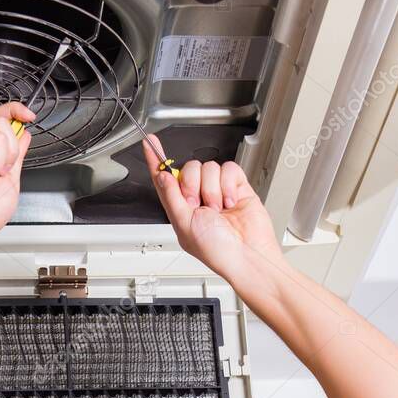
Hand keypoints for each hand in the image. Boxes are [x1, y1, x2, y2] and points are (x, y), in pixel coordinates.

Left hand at [143, 136, 285, 286]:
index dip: (156, 160)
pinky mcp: (236, 186)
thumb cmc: (216, 251)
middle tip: (200, 205)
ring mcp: (218, 191)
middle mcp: (198, 198)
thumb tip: (162, 176)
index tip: (149, 142)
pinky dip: (229, 185)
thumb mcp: (184, 225)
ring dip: (213, 190)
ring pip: (209, 168)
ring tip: (219, 209)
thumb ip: (171, 197)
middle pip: (189, 168)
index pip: (164, 179)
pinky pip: (229, 168)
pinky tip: (231, 202)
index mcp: (180, 209)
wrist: (247, 255)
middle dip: (193, 185)